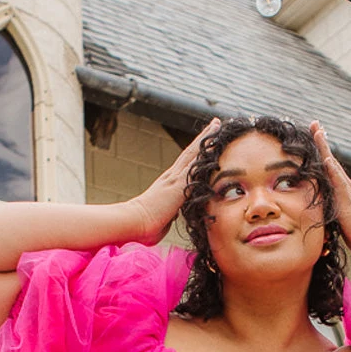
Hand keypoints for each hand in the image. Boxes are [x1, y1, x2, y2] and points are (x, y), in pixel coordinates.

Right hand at [125, 117, 219, 244]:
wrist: (134, 222)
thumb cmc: (144, 227)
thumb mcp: (162, 219)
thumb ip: (170, 214)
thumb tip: (173, 215)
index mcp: (167, 185)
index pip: (184, 166)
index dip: (195, 154)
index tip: (204, 143)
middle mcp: (171, 177)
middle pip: (190, 152)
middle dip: (203, 138)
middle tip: (214, 124)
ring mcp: (174, 178)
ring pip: (193, 152)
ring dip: (205, 138)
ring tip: (216, 124)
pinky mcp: (178, 183)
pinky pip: (195, 163)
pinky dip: (204, 152)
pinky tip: (214, 141)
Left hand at [310, 121, 350, 260]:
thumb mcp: (343, 223)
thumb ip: (334, 215)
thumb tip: (323, 215)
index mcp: (344, 193)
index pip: (330, 170)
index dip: (322, 154)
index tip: (316, 136)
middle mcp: (347, 189)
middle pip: (331, 162)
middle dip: (322, 143)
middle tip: (314, 124)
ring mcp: (348, 195)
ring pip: (334, 168)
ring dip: (325, 150)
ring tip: (318, 132)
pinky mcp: (349, 206)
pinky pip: (340, 186)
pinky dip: (333, 172)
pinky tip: (327, 160)